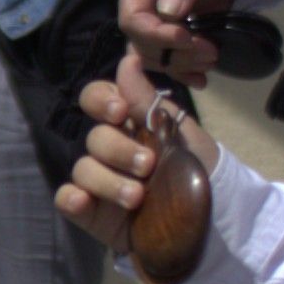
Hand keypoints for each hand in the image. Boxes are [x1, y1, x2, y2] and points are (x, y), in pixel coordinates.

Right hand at [57, 66, 210, 277]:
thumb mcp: (180, 133)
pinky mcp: (93, 213)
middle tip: (148, 166)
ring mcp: (100, 182)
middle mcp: (112, 150)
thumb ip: (147, 101)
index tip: (120, 113)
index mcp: (131, 124)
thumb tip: (126, 60)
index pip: (99, 100)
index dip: (101, 101)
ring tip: (138, 198)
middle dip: (119, 150)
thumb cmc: (203, 172)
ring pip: (83, 168)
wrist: (216, 224)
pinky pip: (67, 199)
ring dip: (107, 180)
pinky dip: (72, 198)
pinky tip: (85, 201)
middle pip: (94, 137)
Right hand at [117, 0, 250, 75]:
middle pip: (139, 41)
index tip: (186, 38)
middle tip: (209, 52)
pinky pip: (164, 61)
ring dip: (180, 64)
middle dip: (172, 52)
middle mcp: (138, 2)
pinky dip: (182, 73)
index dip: (155, 34)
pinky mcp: (166, 36)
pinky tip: (200, 78)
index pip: (131, 17)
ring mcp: (151, 21)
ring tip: (211, 60)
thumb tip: (168, 12)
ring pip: (150, 56)